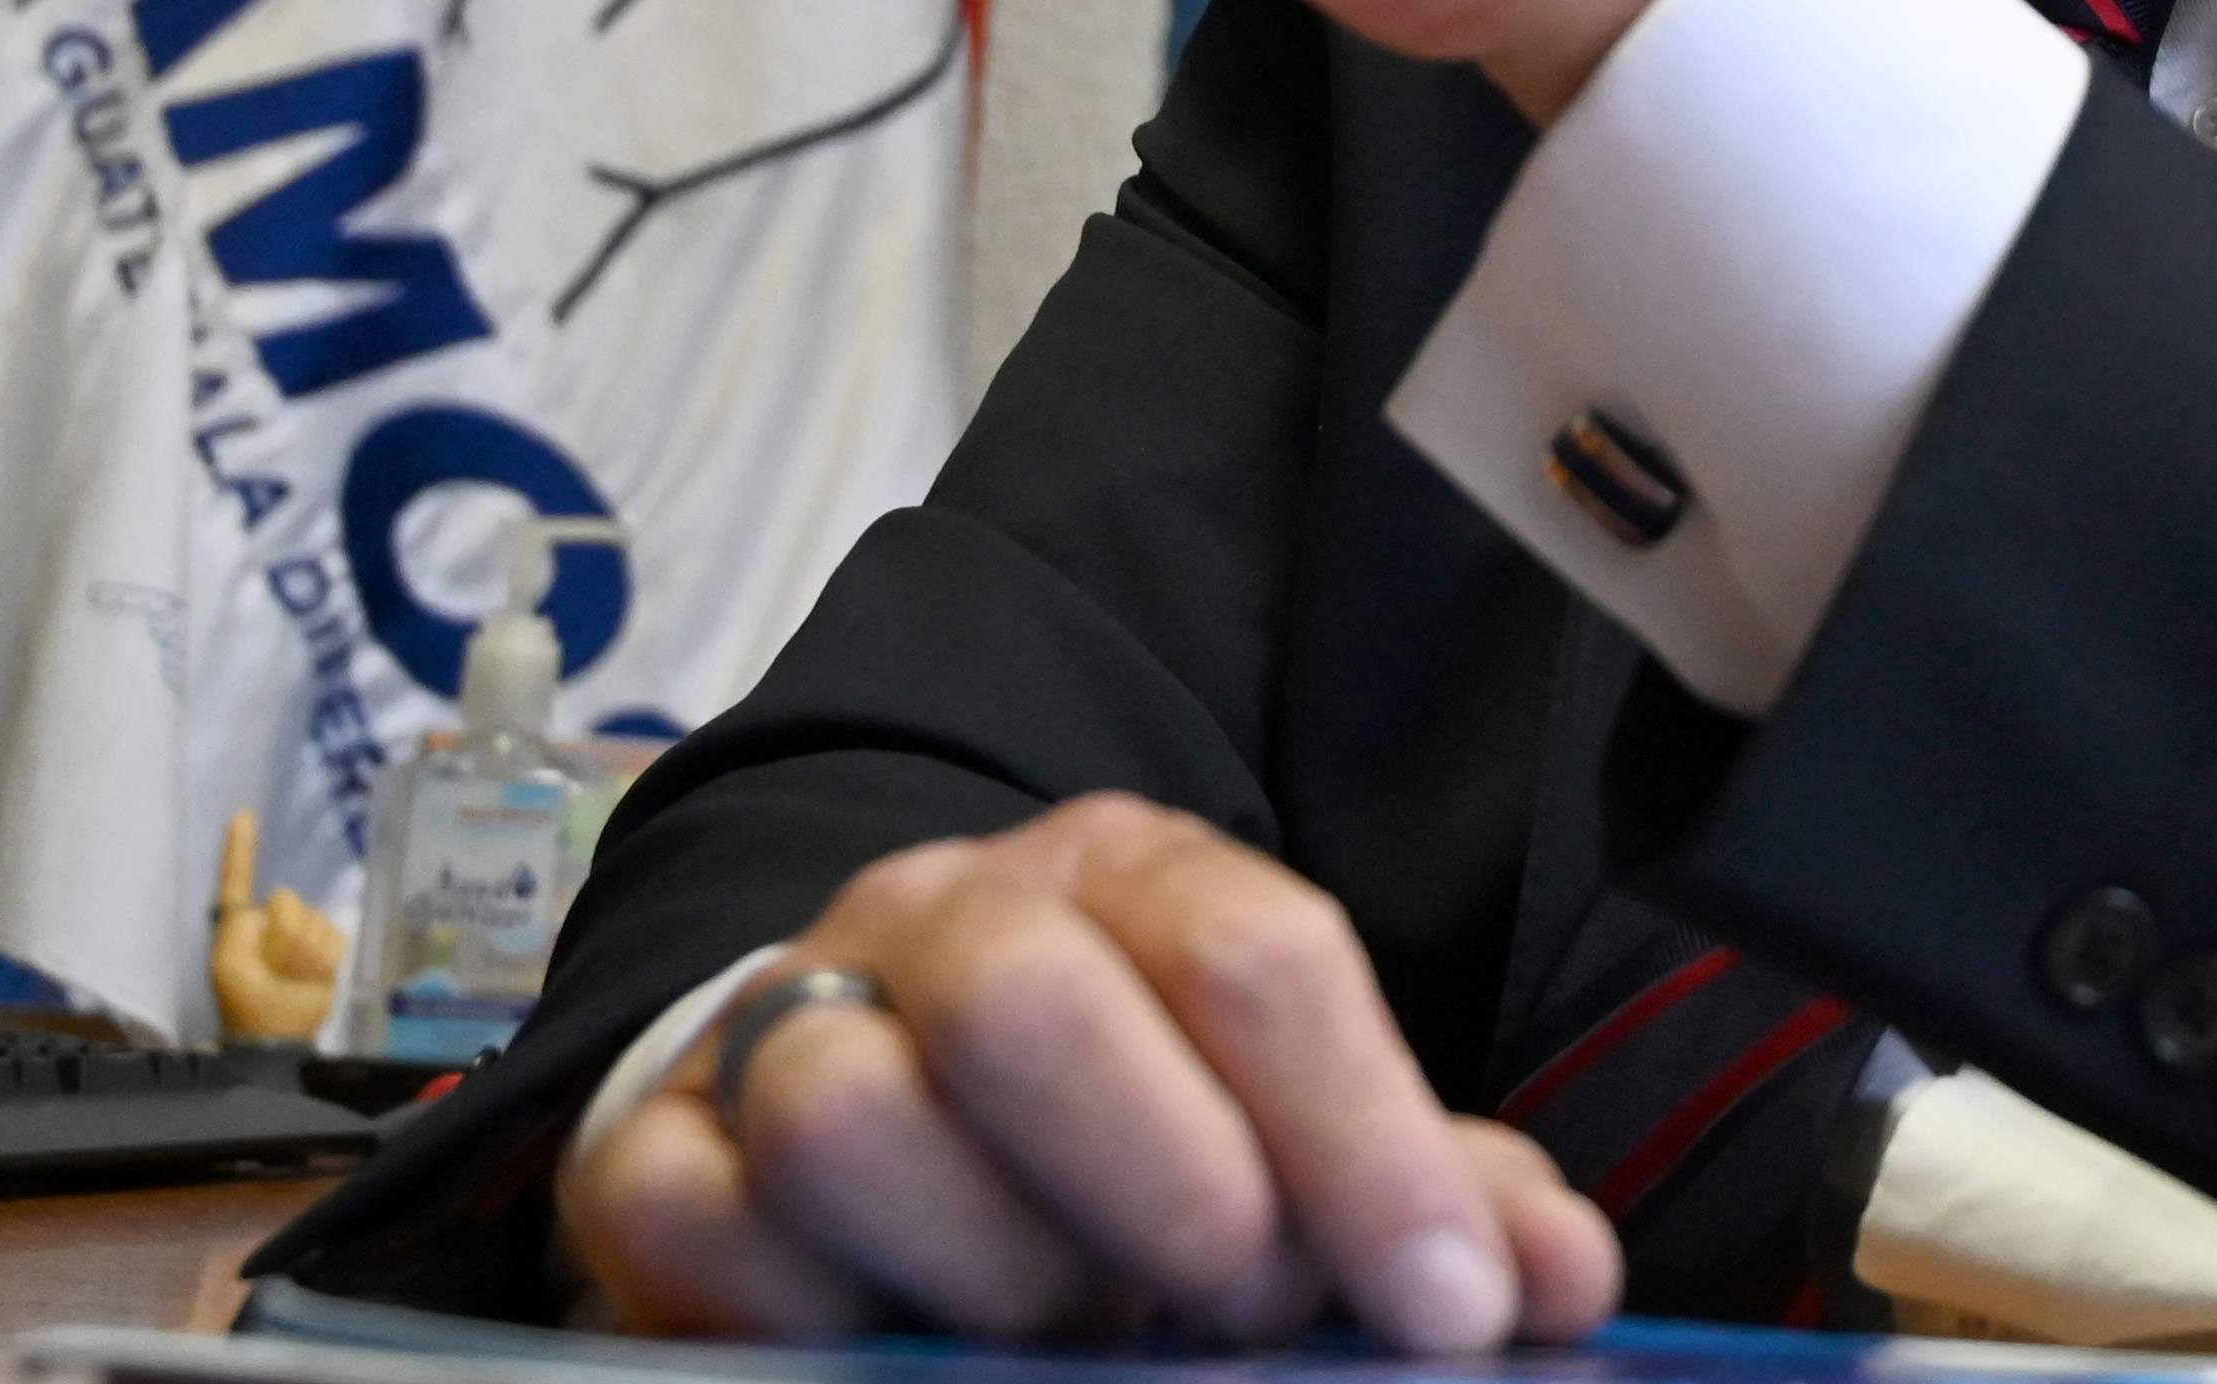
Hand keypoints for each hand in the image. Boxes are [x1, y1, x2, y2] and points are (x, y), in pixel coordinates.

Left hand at [210, 806, 345, 1046]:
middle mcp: (274, 922)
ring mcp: (306, 933)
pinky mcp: (333, 947)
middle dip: (284, 937)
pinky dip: (322, 959)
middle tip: (276, 972)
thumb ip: (241, 929)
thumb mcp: (230, 969)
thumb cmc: (248, 1007)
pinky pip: (332, 937)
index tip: (242, 814)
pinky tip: (315, 980)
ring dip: (302, 954)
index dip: (240, 850)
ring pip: (311, 922)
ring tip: (295, 982)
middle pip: (287, 904)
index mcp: (241, 926)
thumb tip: (274, 901)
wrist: (283, 1041)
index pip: (239, 882)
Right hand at [560, 795, 1622, 1348]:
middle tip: (1242, 1312)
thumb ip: (1426, 1200)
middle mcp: (945, 912)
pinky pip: (692, 1214)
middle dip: (1167, 1185)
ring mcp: (780, 1016)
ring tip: (1071, 1338)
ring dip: (992, 1266)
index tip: (1451, 1310)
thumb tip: (1567, 1278)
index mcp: (1129, 880)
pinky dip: (808, 1310)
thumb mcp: (1285, 1147)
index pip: (1256, 955)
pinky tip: (908, 1352)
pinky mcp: (649, 1153)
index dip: (1366, 1143)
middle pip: (1034, 996)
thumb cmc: (1121, 1143)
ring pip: (849, 1104)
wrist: (871, 1115)